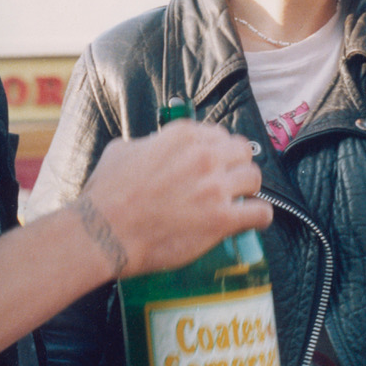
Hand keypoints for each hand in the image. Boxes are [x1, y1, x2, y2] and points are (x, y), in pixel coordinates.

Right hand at [76, 120, 271, 278]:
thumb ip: (146, 144)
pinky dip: (260, 216)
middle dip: (236, 165)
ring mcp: (215, 187)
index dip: (217, 149)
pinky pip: (261, 213)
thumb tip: (150, 148)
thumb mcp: (122, 151)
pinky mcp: (221, 219)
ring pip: (255, 178)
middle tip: (228, 181)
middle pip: (242, 151)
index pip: (218, 134)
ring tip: (239, 200)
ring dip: (248, 189)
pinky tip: (251, 220)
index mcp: (183, 136)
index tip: (213, 162)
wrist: (104, 231)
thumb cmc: (107, 193)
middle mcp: (204, 155)